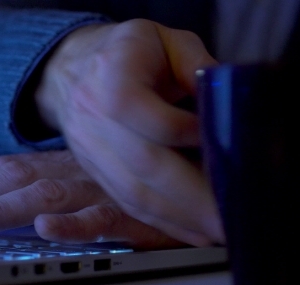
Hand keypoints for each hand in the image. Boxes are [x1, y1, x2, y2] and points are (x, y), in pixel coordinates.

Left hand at [0, 150, 185, 248]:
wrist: (190, 164)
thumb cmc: (131, 171)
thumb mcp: (77, 168)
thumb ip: (31, 170)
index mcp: (62, 165)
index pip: (6, 172)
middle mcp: (77, 173)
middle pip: (17, 183)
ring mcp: (104, 190)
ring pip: (48, 199)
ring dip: (5, 211)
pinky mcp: (136, 212)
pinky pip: (105, 218)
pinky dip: (76, 225)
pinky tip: (48, 229)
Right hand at [35, 20, 224, 245]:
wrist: (70, 67)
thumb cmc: (125, 51)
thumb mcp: (165, 38)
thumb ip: (198, 64)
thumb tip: (228, 101)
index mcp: (113, 77)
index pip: (156, 120)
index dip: (193, 136)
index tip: (226, 146)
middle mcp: (94, 117)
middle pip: (145, 166)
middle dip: (192, 197)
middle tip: (230, 215)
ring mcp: (89, 148)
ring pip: (134, 191)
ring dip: (178, 217)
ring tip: (216, 231)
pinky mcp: (93, 169)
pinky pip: (125, 201)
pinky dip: (160, 220)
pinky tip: (189, 231)